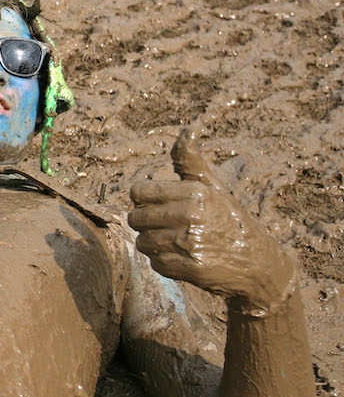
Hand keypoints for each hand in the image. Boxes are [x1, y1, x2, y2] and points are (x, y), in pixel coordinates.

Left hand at [128, 129, 296, 314]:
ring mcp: (190, 243)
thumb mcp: (213, 186)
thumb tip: (189, 128)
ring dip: (155, 245)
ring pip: (143, 243)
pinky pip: (156, 264)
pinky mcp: (191, 268)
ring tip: (178, 243)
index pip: (138, 192)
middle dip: (147, 224)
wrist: (260, 264)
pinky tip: (184, 259)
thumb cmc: (229, 220)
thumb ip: (190, 161)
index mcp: (193, 192)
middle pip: (136, 218)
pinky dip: (166, 263)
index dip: (144, 201)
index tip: (159, 206)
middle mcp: (191, 214)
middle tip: (169, 227)